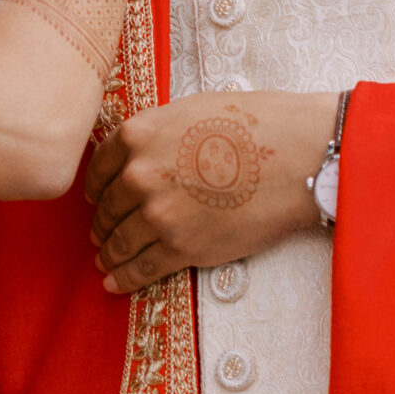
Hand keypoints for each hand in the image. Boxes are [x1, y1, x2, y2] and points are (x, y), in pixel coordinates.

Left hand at [87, 91, 337, 293]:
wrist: (298, 157)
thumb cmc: (257, 125)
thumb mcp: (193, 110)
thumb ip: (158, 133)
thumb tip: (143, 154)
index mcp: (138, 136)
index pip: (99, 167)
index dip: (96, 187)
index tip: (96, 198)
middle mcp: (139, 176)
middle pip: (108, 208)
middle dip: (103, 223)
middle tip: (101, 233)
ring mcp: (158, 215)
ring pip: (120, 242)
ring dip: (110, 254)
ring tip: (106, 261)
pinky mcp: (182, 248)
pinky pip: (142, 268)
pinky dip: (125, 278)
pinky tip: (116, 283)